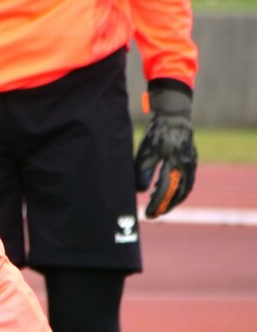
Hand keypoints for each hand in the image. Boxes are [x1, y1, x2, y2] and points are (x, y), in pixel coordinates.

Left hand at [134, 81, 196, 217]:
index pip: (165, 191)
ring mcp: (191, 164)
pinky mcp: (192, 161)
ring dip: (174, 200)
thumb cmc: (157, 134)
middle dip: (166, 206)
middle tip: (155, 214)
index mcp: (173, 165)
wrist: (175, 117)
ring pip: (185, 189)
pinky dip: (179, 190)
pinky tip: (169, 192)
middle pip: (178, 194)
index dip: (156, 205)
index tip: (148, 214)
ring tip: (161, 206)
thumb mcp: (146, 152)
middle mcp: (185, 167)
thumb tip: (140, 191)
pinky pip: (188, 181)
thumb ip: (143, 171)